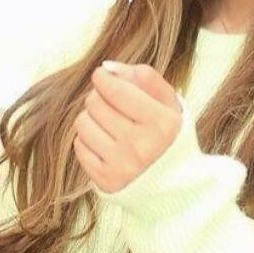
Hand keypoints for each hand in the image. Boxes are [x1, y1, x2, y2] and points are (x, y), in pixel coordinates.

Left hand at [72, 62, 181, 192]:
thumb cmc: (167, 135)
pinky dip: (88, 140)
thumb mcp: (170, 103)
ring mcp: (122, 166)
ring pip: (83, 123)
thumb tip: (108, 68)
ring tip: (108, 124)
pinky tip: (105, 143)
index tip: (102, 76)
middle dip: (99, 96)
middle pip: (95, 103)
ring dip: (91, 118)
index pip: (116, 90)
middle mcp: (141, 146)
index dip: (103, 78)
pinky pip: (79, 146)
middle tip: (110, 102)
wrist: (174, 184)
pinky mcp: (106, 181)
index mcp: (162, 124)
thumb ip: (146, 78)